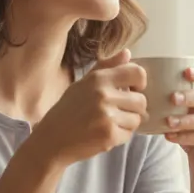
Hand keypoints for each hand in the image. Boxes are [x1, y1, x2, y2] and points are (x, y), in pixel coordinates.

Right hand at [31, 49, 146, 166]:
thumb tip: (128, 53)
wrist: (52, 139)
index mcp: (98, 79)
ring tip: (109, 124)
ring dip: (127, 123)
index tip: (133, 90)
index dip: (140, 83)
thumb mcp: (83, 83)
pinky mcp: (109, 135)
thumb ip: (106, 67)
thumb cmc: (68, 111)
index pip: (137, 73)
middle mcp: (103, 94)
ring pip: (137, 119)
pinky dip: (120, 136)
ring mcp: (107, 116)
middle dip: (133, 109)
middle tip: (118, 113)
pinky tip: (105, 134)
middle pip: (141, 100)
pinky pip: (129, 134)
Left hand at [163, 65, 193, 175]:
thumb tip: (142, 85)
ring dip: (185, 120)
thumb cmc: (190, 128)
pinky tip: (170, 137)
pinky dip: (185, 137)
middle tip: (172, 98)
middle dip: (190, 97)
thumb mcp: (183, 110)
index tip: (185, 72)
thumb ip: (173, 98)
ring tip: (168, 122)